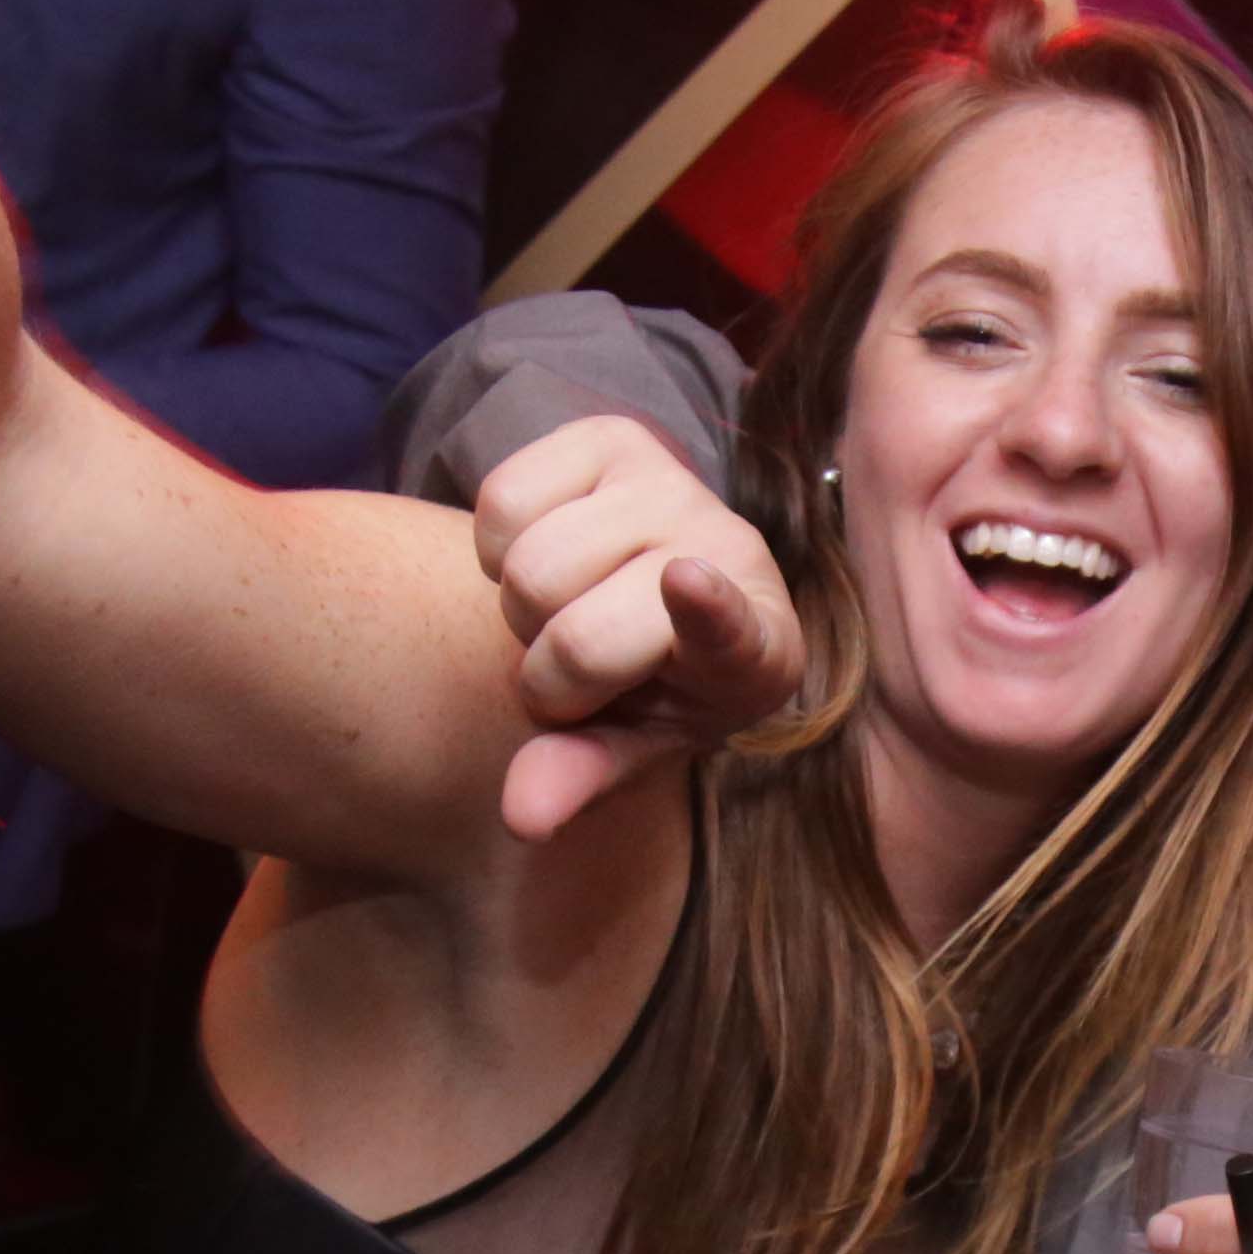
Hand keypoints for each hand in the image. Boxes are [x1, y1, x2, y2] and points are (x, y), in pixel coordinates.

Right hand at [469, 415, 806, 841]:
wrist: (655, 595)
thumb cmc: (656, 685)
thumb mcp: (633, 744)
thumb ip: (581, 776)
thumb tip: (521, 819)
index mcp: (756, 649)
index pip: (728, 625)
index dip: (707, 608)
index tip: (685, 581)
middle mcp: (728, 549)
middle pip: (574, 635)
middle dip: (550, 676)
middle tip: (582, 671)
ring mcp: (673, 482)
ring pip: (528, 569)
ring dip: (523, 612)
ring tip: (569, 611)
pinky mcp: (614, 434)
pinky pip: (502, 499)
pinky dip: (496, 546)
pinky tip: (550, 555)